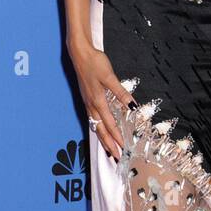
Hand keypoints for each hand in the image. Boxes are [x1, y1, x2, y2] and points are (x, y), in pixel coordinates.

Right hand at [69, 39, 135, 159]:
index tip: (123, 149)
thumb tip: (132, 106)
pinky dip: (97, 127)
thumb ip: (121, 92)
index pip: (109, 124)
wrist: (79, 53)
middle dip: (108, 144)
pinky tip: (100, 129)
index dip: (117, 137)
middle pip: (100, 129)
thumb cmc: (94, 63)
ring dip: (102, 138)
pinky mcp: (86, 98)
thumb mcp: (109, 76)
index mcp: (97, 101)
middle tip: (116, 157)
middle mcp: (91, 104)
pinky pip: (92, 118)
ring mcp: (87, 102)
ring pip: (95, 125)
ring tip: (109, 149)